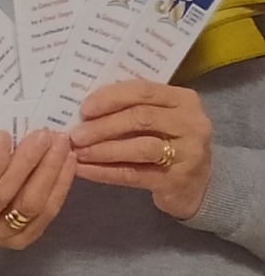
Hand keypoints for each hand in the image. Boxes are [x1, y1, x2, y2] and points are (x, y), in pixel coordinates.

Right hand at [0, 127, 76, 249]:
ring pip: (31, 204)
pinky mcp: (24, 239)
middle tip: (43, 134)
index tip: (4, 135)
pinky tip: (67, 161)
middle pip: (4, 194)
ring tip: (60, 143)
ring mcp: (0, 237)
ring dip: (49, 170)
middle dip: (27, 161)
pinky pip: (48, 212)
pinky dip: (60, 184)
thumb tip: (8, 128)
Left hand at [69, 80, 210, 219]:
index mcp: (184, 99)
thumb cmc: (169, 143)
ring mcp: (189, 153)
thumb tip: (83, 107)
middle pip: (141, 117)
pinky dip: (105, 171)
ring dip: (103, 149)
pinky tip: (84, 170)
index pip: (143, 90)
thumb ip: (131, 107)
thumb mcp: (159, 118)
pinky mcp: (178, 180)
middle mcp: (191, 123)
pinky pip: (134, 174)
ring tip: (77, 152)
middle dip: (103, 125)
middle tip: (76, 134)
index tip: (84, 108)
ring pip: (140, 147)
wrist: (198, 185)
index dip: (111, 97)